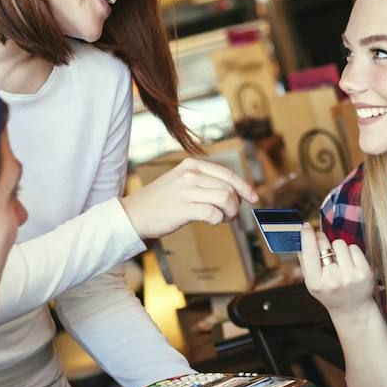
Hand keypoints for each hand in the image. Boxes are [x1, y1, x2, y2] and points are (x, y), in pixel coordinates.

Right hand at [122, 157, 257, 239]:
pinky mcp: (183, 208)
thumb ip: (206, 182)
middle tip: (231, 215)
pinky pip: (213, 213)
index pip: (227, 174)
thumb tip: (235, 192)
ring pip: (225, 199)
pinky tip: (212, 221)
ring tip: (222, 218)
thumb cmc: (161, 202)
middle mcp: (190, 175)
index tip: (253, 197)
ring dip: (229, 212)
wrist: (133, 215)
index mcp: (191, 165)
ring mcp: (186, 190)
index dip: (244, 186)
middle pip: (229, 188)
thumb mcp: (182, 182)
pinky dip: (218, 219)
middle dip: (236, 204)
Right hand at [299, 224, 376, 316]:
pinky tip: (350, 264)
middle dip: (321, 240)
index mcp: (315, 283)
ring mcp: (350, 276)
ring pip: (339, 243)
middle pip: (323, 244)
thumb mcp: (312, 282)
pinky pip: (354, 247)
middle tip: (322, 243)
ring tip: (339, 261)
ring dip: (338, 248)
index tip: (306, 226)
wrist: (352, 309)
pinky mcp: (365, 272)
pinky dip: (351, 252)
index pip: (309, 253)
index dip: (307, 237)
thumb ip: (305, 261)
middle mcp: (333, 280)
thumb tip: (300, 236)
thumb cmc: (330, 293)